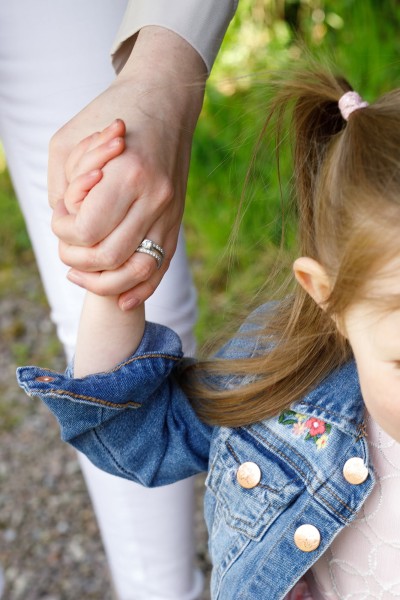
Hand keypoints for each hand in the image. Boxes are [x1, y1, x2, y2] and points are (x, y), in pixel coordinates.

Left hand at [49, 26, 206, 309]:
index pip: (87, 231)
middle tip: (67, 247)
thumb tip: (66, 232)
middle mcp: (154, 198)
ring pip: (139, 270)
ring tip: (83, 275)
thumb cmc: (110, 112)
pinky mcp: (177, 219)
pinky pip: (162, 265)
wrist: (167, 99)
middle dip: (77, 260)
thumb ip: (61, 189)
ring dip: (106, 282)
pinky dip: (141, 289)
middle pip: (110, 256)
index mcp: (128, 175)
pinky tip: (122, 299)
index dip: (64, 233)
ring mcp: (170, 211)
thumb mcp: (68, 140)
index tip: (61, 217)